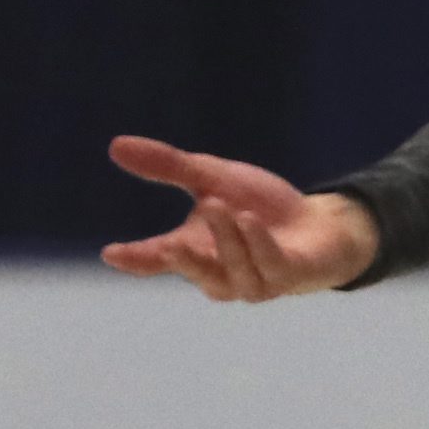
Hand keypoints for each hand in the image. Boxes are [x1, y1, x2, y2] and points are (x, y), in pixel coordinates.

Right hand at [99, 135, 380, 299]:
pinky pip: (267, 266)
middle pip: (194, 271)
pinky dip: (256, 244)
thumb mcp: (211, 177)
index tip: (111, 254)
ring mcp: (252, 282)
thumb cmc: (259, 206)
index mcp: (194, 251)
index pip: (157, 259)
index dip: (135, 259)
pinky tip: (249, 220)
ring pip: (232, 270)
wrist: (317, 224)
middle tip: (170, 243)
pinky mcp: (285, 278)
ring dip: (225, 239)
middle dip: (182, 259)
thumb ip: (168, 166)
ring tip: (217, 203)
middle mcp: (219, 274)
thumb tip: (116, 146)